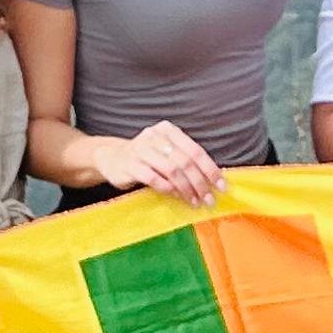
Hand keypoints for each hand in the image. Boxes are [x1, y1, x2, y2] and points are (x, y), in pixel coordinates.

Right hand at [94, 122, 225, 206]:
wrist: (111, 158)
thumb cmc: (146, 157)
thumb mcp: (165, 151)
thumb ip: (185, 160)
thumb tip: (214, 179)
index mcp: (168, 130)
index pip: (195, 150)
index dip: (210, 169)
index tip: (221, 186)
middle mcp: (154, 136)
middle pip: (185, 161)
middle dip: (200, 183)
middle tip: (209, 199)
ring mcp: (141, 150)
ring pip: (171, 170)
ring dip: (186, 188)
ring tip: (194, 201)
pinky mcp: (130, 165)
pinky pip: (154, 178)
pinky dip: (168, 189)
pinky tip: (176, 196)